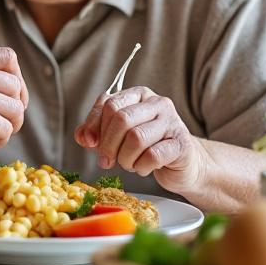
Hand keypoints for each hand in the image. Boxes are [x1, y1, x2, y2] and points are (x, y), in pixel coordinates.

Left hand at [74, 86, 205, 196]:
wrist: (183, 164)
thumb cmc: (146, 147)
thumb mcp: (117, 137)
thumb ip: (97, 133)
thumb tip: (82, 137)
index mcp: (139, 95)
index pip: (109, 103)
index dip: (94, 124)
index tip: (88, 143)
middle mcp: (157, 103)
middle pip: (122, 119)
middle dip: (108, 144)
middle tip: (105, 162)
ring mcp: (172, 122)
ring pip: (136, 138)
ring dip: (125, 158)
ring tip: (128, 164)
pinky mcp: (182, 144)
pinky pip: (152, 155)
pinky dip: (141, 167)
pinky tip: (143, 168)